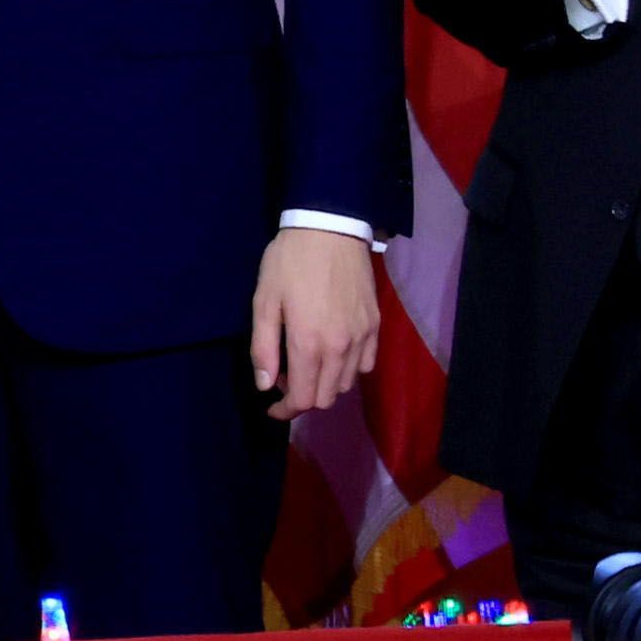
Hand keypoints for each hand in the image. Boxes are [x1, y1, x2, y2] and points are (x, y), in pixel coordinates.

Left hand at [250, 228, 378, 419]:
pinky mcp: (376, 325)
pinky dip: (348, 370)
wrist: (330, 229)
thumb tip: (266, 386)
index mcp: (309, 344)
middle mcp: (341, 347)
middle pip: (327, 397)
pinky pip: (366, 364)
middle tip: (284, 378)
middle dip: (303, 398)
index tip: (272, 407)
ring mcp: (363, 337)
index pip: (304, 399)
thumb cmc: (289, 264)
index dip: (286, 411)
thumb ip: (263, 348)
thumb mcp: (264, 302)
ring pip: (347, 384)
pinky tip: (332, 353)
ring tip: (305, 364)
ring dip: (325, 384)